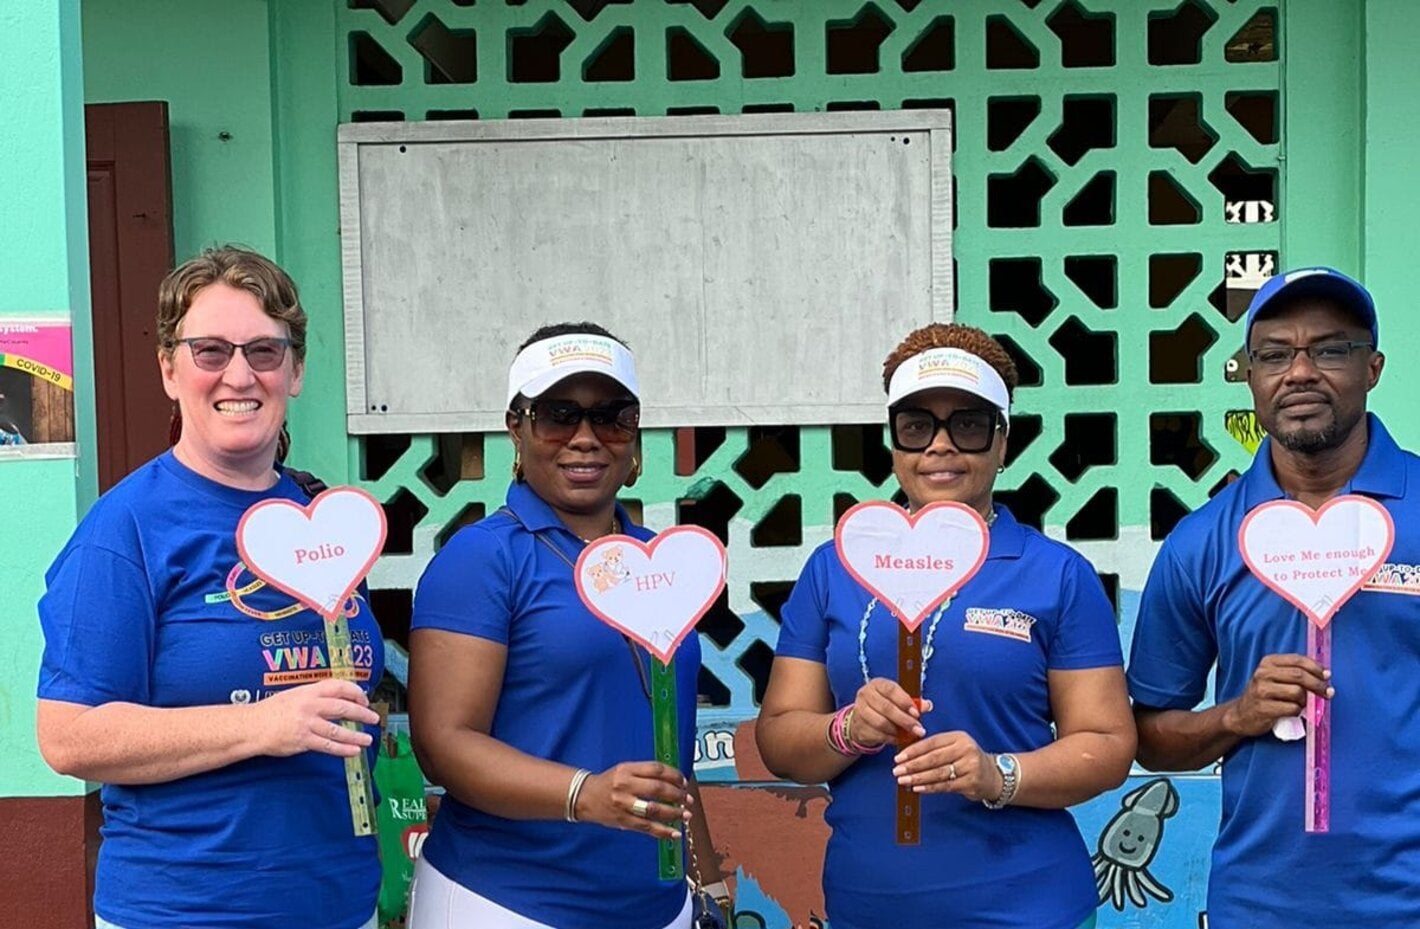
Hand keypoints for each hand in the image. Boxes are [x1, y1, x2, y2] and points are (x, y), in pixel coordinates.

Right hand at [253, 678, 379, 757]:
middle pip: (343, 708)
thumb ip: (314, 696)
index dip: (355, 692)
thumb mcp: (294, 695)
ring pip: (339, 730)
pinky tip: (353, 751)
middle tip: (373, 719)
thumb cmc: (271, 711)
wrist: (252, 726)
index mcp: (309, 691)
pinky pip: (328, 746)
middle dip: (362, 714)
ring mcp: (307, 724)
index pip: (339, 687)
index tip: (364, 699)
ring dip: (356, 736)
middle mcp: (310, 705)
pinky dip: (343, 749)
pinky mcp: (303, 740)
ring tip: (367, 739)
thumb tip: (336, 700)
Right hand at [575, 761, 690, 839]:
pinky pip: (646, 827)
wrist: (585, 797)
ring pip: (654, 809)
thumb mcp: (624, 770)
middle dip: (677, 795)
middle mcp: (625, 786)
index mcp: (627, 769)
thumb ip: (645, 773)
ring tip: (686, 815)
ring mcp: (624, 805)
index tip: (684, 781)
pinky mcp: (623, 821)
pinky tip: (675, 833)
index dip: (674, 775)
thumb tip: (674, 782)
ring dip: (674, 813)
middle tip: (688, 799)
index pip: (656, 769)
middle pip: (657, 789)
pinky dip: (663, 831)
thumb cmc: (610, 782)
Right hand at [847, 678, 930, 748]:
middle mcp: (866, 695)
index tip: (917, 713)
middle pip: (886, 708)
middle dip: (905, 720)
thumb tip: (927, 705)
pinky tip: (899, 739)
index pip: (891, 690)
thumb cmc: (884, 705)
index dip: (905, 702)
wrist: (863, 719)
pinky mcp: (859, 726)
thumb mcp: (897, 699)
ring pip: (881, 723)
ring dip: (898, 731)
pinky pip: (878, 735)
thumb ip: (913, 702)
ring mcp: (860, 711)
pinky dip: (891, 738)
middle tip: (918, 729)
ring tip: (909, 735)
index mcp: (877, 684)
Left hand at [891, 731, 1001, 801]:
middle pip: (934, 758)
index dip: (913, 750)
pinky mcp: (971, 783)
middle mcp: (966, 749)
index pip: (932, 743)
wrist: (993, 775)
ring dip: (918, 777)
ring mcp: (970, 766)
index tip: (898, 758)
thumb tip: (907, 754)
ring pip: (938, 773)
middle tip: (896, 771)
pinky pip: (945, 786)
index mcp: (959, 737)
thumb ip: (935, 748)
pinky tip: (917, 788)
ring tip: (903, 780)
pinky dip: (930, 787)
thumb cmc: (966, 759)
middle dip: (913, 765)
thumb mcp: (955, 746)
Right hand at [1222, 653, 1332, 737]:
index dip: (1316, 667)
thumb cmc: (1265, 695)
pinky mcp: (1264, 708)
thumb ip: (1294, 673)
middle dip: (1318, 685)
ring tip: (1303, 704)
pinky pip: (1292, 708)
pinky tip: (1294, 712)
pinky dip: (1298, 712)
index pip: (1297, 660)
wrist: (1242, 714)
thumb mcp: (1275, 677)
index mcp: (1268, 662)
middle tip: (1328, 693)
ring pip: (1298, 692)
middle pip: (1299, 675)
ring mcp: (1262, 690)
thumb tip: (1324, 677)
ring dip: (1306, 701)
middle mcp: (1263, 673)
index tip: (1327, 676)